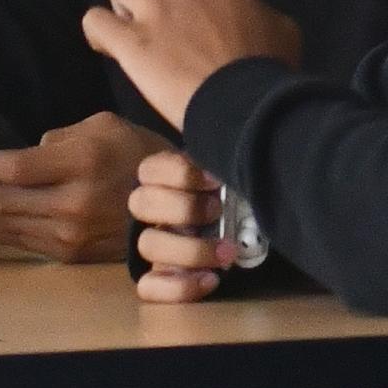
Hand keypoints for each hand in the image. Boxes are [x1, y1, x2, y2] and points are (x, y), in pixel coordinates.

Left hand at [0, 111, 169, 261]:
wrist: (179, 206)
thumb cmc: (140, 157)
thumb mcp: (103, 127)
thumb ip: (57, 138)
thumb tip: (23, 153)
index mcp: (81, 164)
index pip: (14, 168)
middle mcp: (73, 203)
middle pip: (0, 199)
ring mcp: (71, 233)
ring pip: (5, 223)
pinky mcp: (71, 253)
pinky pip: (22, 240)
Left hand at [77, 0, 303, 127]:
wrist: (245, 108)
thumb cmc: (269, 72)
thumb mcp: (283, 30)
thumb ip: (262, 11)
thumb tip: (256, 12)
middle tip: (151, 7)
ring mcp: (154, 12)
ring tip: (127, 23)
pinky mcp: (130, 43)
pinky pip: (94, 19)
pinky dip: (97, 31)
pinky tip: (107, 47)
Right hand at [128, 147, 239, 302]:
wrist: (246, 233)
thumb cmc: (236, 197)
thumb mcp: (227, 168)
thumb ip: (215, 152)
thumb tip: (205, 100)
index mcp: (165, 181)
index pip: (150, 170)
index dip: (180, 173)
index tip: (215, 179)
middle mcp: (154, 212)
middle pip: (141, 203)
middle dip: (183, 207)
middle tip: (218, 210)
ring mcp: (156, 246)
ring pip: (147, 245)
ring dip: (189, 249)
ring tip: (226, 252)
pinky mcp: (161, 278)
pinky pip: (148, 287)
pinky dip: (177, 287)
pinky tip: (210, 280)